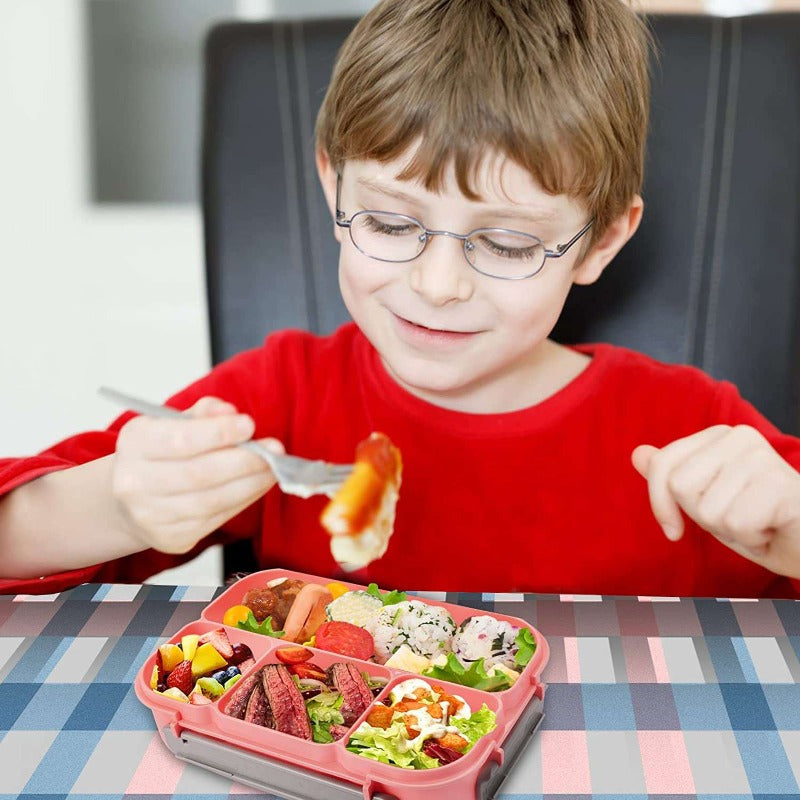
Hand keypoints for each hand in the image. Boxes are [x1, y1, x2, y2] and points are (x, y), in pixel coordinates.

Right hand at [111, 396, 278, 553]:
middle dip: (244, 461)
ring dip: (251, 483)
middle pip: (199, 474)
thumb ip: (204, 413)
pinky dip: (243, 500)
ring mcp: (149, 516)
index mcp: (135, 443)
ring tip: (273, 468)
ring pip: (212, 501)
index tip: (249, 425)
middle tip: (274, 449)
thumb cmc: (161, 453)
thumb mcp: (174, 422)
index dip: (219, 433)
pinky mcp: (169, 539)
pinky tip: (258, 485)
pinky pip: (216, 519)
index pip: (180, 440)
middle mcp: (134, 482)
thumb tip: (229, 412)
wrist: (131, 498)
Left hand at [632, 425, 799, 578]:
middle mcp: (738, 436)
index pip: (663, 466)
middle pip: (680, 487)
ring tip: (756, 522)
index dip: (660, 504)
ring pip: (707, 508)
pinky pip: (735, 523)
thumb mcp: (705, 500)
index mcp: (717, 436)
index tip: (673, 530)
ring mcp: (760, 456)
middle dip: (703, 518)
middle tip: (736, 517)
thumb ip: (671, 476)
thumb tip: (637, 453)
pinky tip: (771, 528)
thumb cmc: (758, 521)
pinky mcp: (779, 482)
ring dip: (729, 530)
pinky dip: (751, 538)